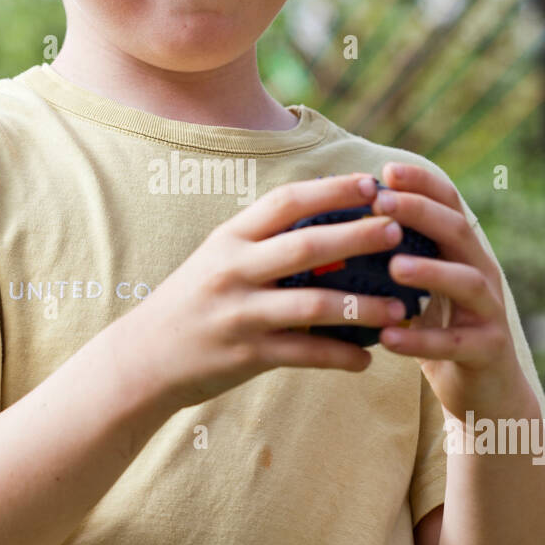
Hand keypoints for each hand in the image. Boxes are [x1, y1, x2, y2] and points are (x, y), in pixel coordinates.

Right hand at [128, 173, 410, 409]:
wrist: (143, 357)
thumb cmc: (191, 303)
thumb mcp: (218, 260)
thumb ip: (262, 243)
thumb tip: (326, 224)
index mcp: (230, 238)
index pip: (285, 202)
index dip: (330, 189)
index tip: (371, 183)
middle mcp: (233, 269)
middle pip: (306, 245)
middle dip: (357, 236)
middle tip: (397, 231)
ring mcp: (240, 313)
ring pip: (313, 304)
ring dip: (363, 306)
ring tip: (401, 308)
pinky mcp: (246, 354)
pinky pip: (304, 354)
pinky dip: (340, 357)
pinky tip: (367, 360)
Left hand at [367, 162, 525, 418]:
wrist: (485, 394)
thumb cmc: (440, 333)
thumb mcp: (421, 292)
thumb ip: (396, 260)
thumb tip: (339, 228)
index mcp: (464, 253)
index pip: (449, 205)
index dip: (422, 185)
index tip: (386, 170)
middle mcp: (482, 273)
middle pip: (458, 232)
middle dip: (421, 213)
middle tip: (381, 203)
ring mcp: (489, 312)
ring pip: (467, 282)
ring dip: (430, 271)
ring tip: (394, 266)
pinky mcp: (488, 351)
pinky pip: (455, 343)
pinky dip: (421, 340)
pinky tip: (389, 337)